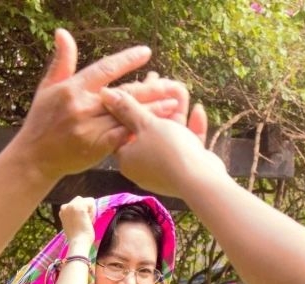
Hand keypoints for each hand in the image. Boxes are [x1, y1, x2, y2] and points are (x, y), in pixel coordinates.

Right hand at [11, 31, 180, 180]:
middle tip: (172, 84)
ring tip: (173, 105)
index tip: (146, 53)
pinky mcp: (96, 147)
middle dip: (151, 88)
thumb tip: (63, 32)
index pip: (106, 69)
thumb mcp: (47, 87)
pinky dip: (138, 132)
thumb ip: (62, 61)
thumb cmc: (41, 121)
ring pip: (127, 116)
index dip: (128, 60)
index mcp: (74, 88)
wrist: (34, 157)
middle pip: (124, 93)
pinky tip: (156, 129)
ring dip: (152, 111)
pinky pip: (122, 137)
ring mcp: (91, 128)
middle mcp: (84, 106)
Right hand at [60, 196, 96, 249]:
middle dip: (86, 210)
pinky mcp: (79, 207)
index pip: (75, 204)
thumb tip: (85, 212)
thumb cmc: (78, 238)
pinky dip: (93, 211)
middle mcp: (64, 206)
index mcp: (62, 211)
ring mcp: (71, 206)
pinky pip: (91, 202)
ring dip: (90, 210)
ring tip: (86, 222)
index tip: (80, 224)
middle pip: (81, 200)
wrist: (78, 243)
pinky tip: (89, 220)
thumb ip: (75, 216)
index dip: (81, 213)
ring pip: (87, 201)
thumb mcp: (72, 224)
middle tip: (84, 223)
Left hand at [101, 85, 227, 198]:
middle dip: (156, 104)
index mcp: (127, 158)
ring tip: (181, 89)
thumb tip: (105, 93)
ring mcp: (165, 168)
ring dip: (176, 112)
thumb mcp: (145, 124)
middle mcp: (143, 165)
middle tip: (160, 81)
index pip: (122, 128)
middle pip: (147, 129)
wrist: (200, 181)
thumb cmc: (167, 151)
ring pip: (169, 135)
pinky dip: (191, 127)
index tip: (139, 85)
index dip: (130, 105)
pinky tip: (198, 110)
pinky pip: (185, 144)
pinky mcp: (185, 169)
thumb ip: (127, 108)